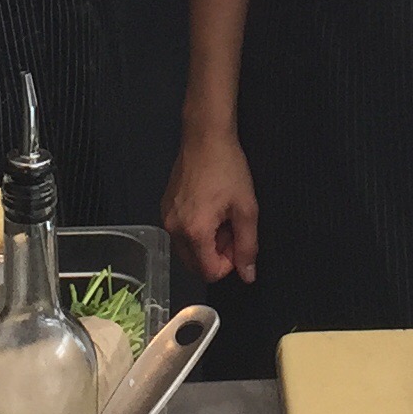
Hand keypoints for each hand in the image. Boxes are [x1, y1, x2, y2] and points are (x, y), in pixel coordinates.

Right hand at [165, 128, 259, 282]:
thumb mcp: (246, 209)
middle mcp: (174, 230)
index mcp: (194, 232)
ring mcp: (165, 218)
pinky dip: (195, 230)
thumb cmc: (228, 169)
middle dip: (216, 254)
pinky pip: (180, 233)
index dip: (229, 263)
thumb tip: (248, 276)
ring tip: (220, 215)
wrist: (205, 137)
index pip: (210, 273)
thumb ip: (247, 246)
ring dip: (206, 242)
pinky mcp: (164, 208)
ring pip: (188, 250)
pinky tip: (208, 206)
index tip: (238, 239)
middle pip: (196, 265)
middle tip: (230, 226)